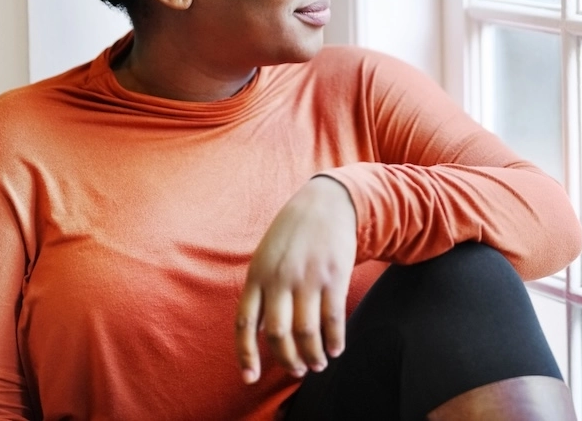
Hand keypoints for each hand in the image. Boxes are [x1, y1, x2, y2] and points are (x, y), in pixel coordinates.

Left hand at [235, 176, 356, 382]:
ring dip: (313, 355)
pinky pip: (333, 317)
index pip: (245, 323)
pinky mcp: (334, 275)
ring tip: (318, 364)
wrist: (327, 202)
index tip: (250, 378)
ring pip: (307, 331)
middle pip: (278, 334)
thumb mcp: (267, 256)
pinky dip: (335, 339)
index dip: (246, 354)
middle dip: (287, 360)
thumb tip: (258, 333)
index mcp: (258, 275)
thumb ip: (261, 292)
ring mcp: (308, 277)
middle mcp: (280, 278)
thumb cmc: (293, 234)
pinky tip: (336, 349)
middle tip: (297, 370)